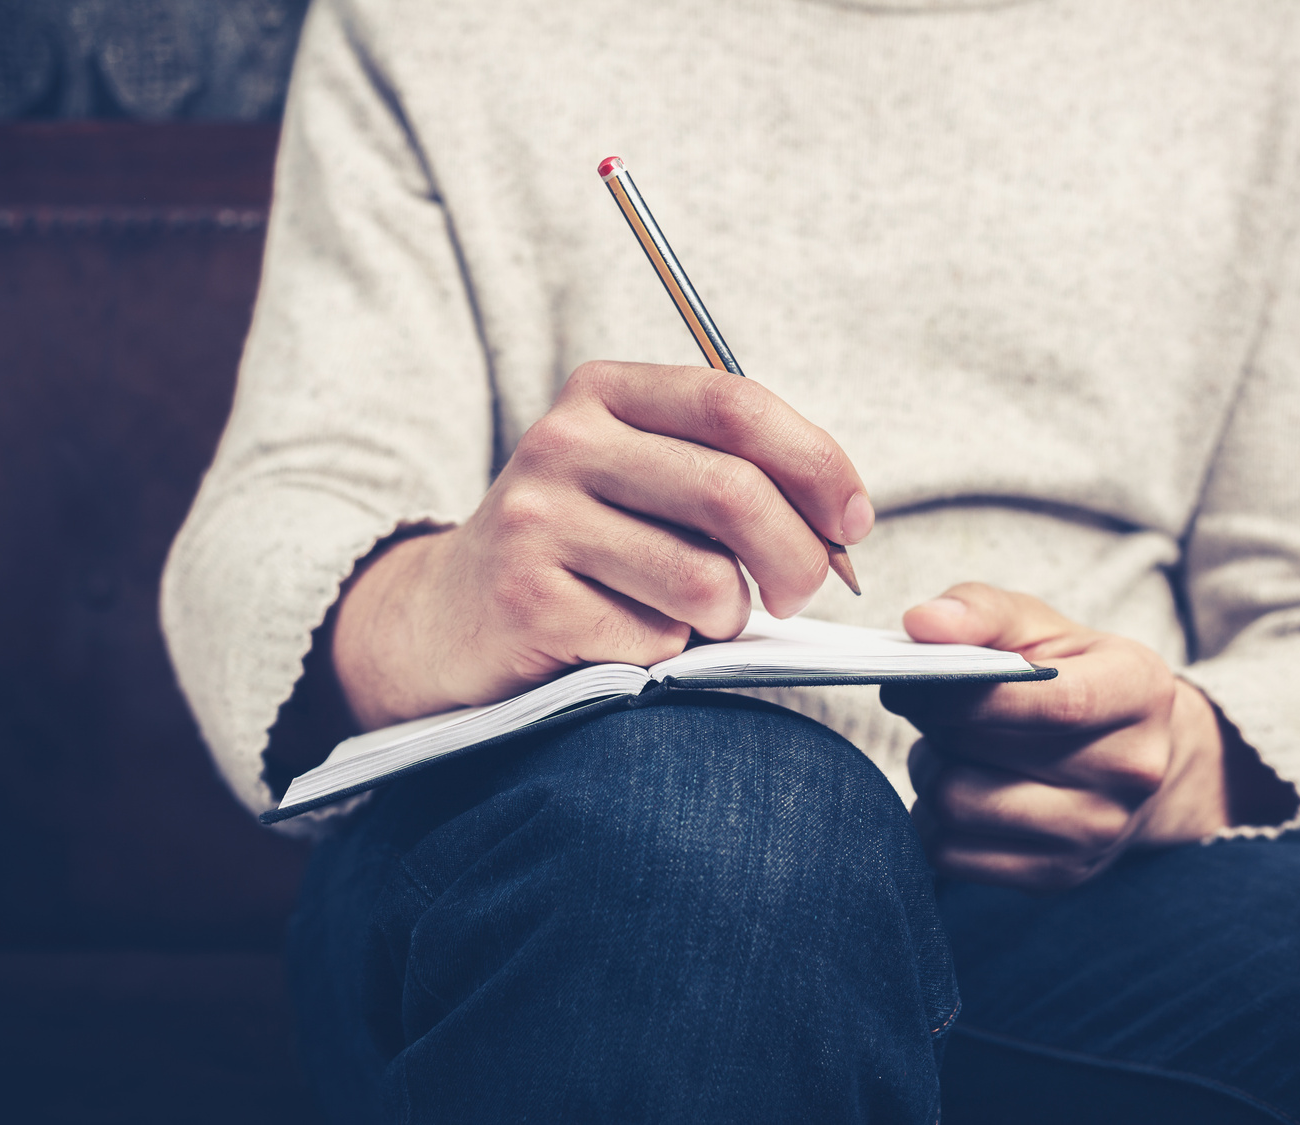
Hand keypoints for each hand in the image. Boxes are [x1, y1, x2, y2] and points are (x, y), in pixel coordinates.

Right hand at [332, 361, 873, 728]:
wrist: (447, 617)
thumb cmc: (582, 548)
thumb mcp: (641, 478)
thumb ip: (731, 474)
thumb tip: (842, 525)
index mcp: (606, 392)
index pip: (736, 403)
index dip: (817, 464)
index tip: (852, 521)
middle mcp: (565, 442)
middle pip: (733, 492)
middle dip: (798, 558)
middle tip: (800, 594)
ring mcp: (538, 519)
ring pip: (704, 579)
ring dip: (728, 617)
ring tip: (698, 616)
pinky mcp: (528, 599)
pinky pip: (654, 638)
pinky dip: (668, 653)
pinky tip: (628, 639)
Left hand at [881, 584, 1262, 891]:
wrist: (1133, 756)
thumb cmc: (1072, 676)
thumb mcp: (1038, 626)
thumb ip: (978, 611)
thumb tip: (921, 624)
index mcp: (1139, 690)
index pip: (1050, 702)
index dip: (964, 693)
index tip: (909, 683)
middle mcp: (1132, 769)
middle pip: (986, 754)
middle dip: (937, 724)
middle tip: (931, 706)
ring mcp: (1098, 832)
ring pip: (959, 807)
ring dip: (931, 771)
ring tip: (947, 748)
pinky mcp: (1057, 876)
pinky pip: (951, 855)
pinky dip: (934, 820)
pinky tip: (958, 787)